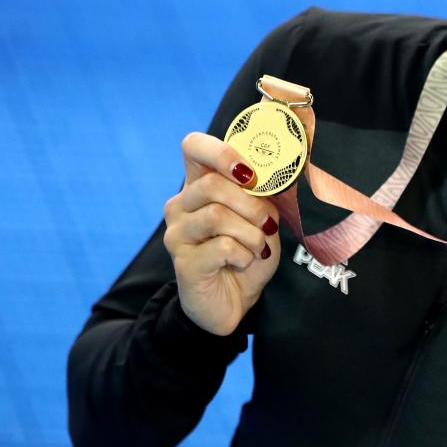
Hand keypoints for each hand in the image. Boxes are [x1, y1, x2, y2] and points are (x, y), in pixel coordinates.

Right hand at [162, 132, 280, 335]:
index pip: (193, 146)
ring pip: (216, 216)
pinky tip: (243, 263)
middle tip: (267, 225)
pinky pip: (221, 247)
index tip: (250, 174)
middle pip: (211, 184)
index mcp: (199, 185)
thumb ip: (260, 194)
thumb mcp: (261, 218)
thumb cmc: (248, 253)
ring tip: (257, 248)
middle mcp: (180, 205)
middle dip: (251, 204)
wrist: (235, 300)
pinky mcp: (182, 262)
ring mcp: (177, 234)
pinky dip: (244, 254)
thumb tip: (269, 174)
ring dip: (250, 233)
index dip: (221, 153)